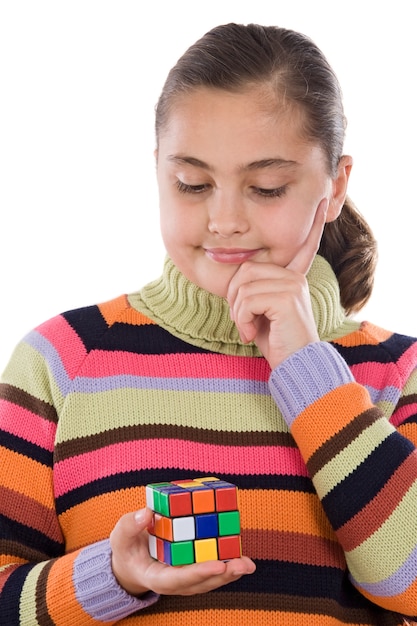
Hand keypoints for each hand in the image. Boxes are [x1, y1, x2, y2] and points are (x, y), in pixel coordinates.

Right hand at [110, 508, 255, 596]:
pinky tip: (242, 558)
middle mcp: (174, 581)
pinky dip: (226, 564)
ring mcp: (185, 578)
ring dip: (230, 573)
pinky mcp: (193, 569)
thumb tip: (147, 513)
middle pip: (200, 583)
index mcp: (155, 576)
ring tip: (248, 564)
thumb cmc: (126, 547)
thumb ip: (131, 525)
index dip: (199, 572)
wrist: (130, 560)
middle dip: (222, 574)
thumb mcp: (121, 535)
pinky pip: (210, 569)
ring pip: (209, 579)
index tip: (219, 565)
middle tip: (242, 565)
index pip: (179, 578)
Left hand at [227, 199, 327, 368]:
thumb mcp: (261, 313)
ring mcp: (292, 285)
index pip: (302, 247)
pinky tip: (252, 333)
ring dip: (237, 313)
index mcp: (292, 278)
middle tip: (245, 321)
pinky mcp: (286, 297)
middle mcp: (295, 277)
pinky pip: (246, 299)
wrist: (296, 368)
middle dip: (235, 297)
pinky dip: (241, 320)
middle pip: (245, 269)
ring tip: (249, 329)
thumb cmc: (276, 343)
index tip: (322, 203)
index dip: (313, 225)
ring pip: (242, 285)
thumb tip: (238, 276)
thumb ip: (255, 291)